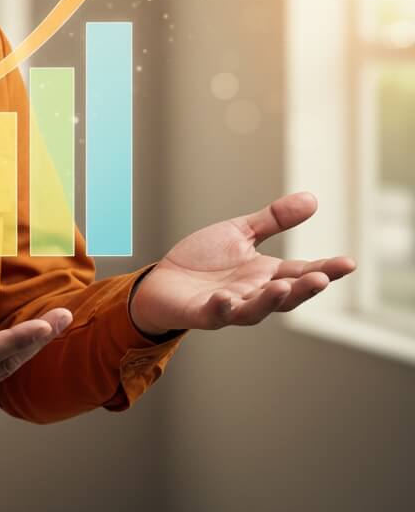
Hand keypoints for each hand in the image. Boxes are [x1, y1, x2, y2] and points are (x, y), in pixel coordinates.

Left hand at [129, 191, 356, 333]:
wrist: (164, 281)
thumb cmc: (204, 260)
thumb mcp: (240, 233)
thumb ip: (274, 220)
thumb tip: (313, 199)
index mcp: (266, 274)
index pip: (302, 272)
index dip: (325, 269)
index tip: (348, 262)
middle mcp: (253, 293)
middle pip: (285, 295)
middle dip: (304, 289)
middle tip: (322, 278)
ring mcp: (230, 305)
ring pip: (255, 309)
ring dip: (270, 300)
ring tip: (283, 287)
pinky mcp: (204, 312)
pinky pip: (215, 313)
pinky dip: (222, 308)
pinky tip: (226, 299)